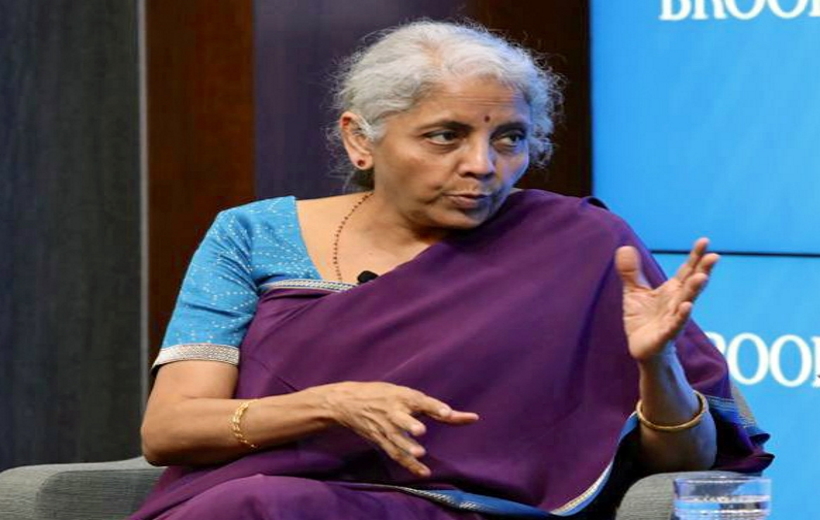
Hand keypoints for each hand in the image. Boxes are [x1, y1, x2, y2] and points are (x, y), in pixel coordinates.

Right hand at [317, 381, 478, 476]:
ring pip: (396, 438)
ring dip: (407, 447)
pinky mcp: (380, 440)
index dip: (434, 406)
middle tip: (420, 430)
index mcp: (402, 396)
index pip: (420, 400)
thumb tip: (472, 419)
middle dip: (410, 424)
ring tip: (419, 453)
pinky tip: (423, 472)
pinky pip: (395, 454)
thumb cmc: (385, 396)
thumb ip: (436, 409)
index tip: (447, 413)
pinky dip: (409, 464)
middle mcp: (393, 411)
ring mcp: (385, 427)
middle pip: (401, 419)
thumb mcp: (406, 395)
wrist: (348, 403)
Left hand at [615, 238, 718, 361]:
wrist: (642, 348)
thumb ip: (631, 272)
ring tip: (702, 278)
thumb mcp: (634, 292)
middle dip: (703, 271)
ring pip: (687, 303)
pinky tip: (687, 307)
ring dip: (694, 291)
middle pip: (691, 284)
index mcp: (672, 290)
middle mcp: (677, 302)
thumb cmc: (643, 319)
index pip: (687, 270)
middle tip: (714, 256)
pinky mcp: (665, 335)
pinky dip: (681, 316)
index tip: (705, 241)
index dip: (695, 257)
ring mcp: (673, 318)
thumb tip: (624, 247)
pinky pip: (675, 325)